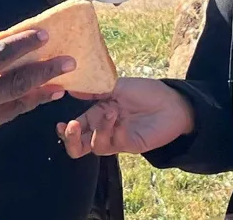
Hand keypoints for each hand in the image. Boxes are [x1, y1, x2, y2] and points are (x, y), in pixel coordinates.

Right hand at [0, 29, 74, 143]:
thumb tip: (15, 49)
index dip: (22, 45)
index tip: (45, 35)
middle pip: (16, 85)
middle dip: (45, 72)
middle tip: (69, 62)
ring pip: (18, 105)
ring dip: (43, 92)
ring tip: (63, 82)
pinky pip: (9, 115)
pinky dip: (27, 103)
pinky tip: (43, 94)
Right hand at [56, 77, 193, 157]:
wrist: (171, 103)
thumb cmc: (145, 91)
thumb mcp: (117, 85)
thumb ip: (95, 89)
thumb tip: (72, 87)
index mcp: (97, 112)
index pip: (75, 125)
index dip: (65, 129)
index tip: (61, 123)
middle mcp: (103, 127)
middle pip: (78, 145)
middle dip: (70, 140)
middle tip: (71, 127)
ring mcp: (114, 137)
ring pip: (93, 147)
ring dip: (97, 129)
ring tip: (111, 112)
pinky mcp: (126, 145)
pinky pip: (110, 144)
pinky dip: (110, 130)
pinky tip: (119, 118)